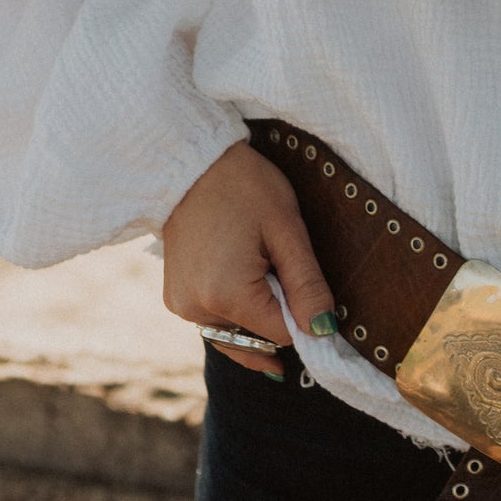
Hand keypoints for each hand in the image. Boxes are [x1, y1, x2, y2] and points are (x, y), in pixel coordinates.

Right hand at [161, 139, 336, 378]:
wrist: (193, 164)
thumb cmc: (245, 187)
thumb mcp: (287, 230)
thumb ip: (307, 286)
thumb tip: (324, 332)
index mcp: (227, 295)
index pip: (281, 335)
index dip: (301, 315)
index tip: (303, 284)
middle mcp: (198, 310)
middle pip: (257, 336)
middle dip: (276, 311)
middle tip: (274, 261)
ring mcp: (182, 307)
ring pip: (237, 331)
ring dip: (254, 311)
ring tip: (254, 261)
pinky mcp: (175, 300)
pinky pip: (214, 319)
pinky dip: (233, 307)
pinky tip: (238, 271)